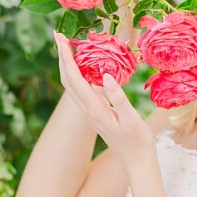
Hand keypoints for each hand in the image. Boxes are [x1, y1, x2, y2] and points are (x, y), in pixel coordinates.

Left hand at [54, 30, 155, 161]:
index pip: (75, 78)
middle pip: (67, 79)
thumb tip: (105, 76)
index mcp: (94, 109)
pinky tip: (82, 66)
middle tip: (58, 35)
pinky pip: (80, 89)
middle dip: (61, 57)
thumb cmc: (138, 141)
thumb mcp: (131, 119)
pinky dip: (76, 73)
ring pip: (71, 85)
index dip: (66, 57)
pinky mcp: (95, 113)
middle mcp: (87, 110)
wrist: (136, 162)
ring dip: (66, 64)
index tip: (61, 38)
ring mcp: (90, 112)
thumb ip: (119, 98)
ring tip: (67, 45)